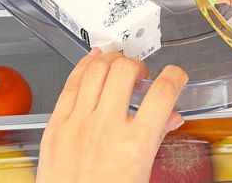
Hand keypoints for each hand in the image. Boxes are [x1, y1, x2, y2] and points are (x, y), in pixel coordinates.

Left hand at [37, 49, 187, 182]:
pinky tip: (92, 62)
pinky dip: (84, 65)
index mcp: (134, 146)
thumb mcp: (142, 174)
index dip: (174, 76)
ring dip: (112, 60)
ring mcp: (78, 123)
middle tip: (141, 74)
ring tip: (118, 66)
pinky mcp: (56, 124)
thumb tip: (171, 116)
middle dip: (138, 65)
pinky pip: (70, 82)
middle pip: (125, 70)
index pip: (162, 93)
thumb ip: (156, 138)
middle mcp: (106, 129)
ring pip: (96, 69)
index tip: (175, 75)